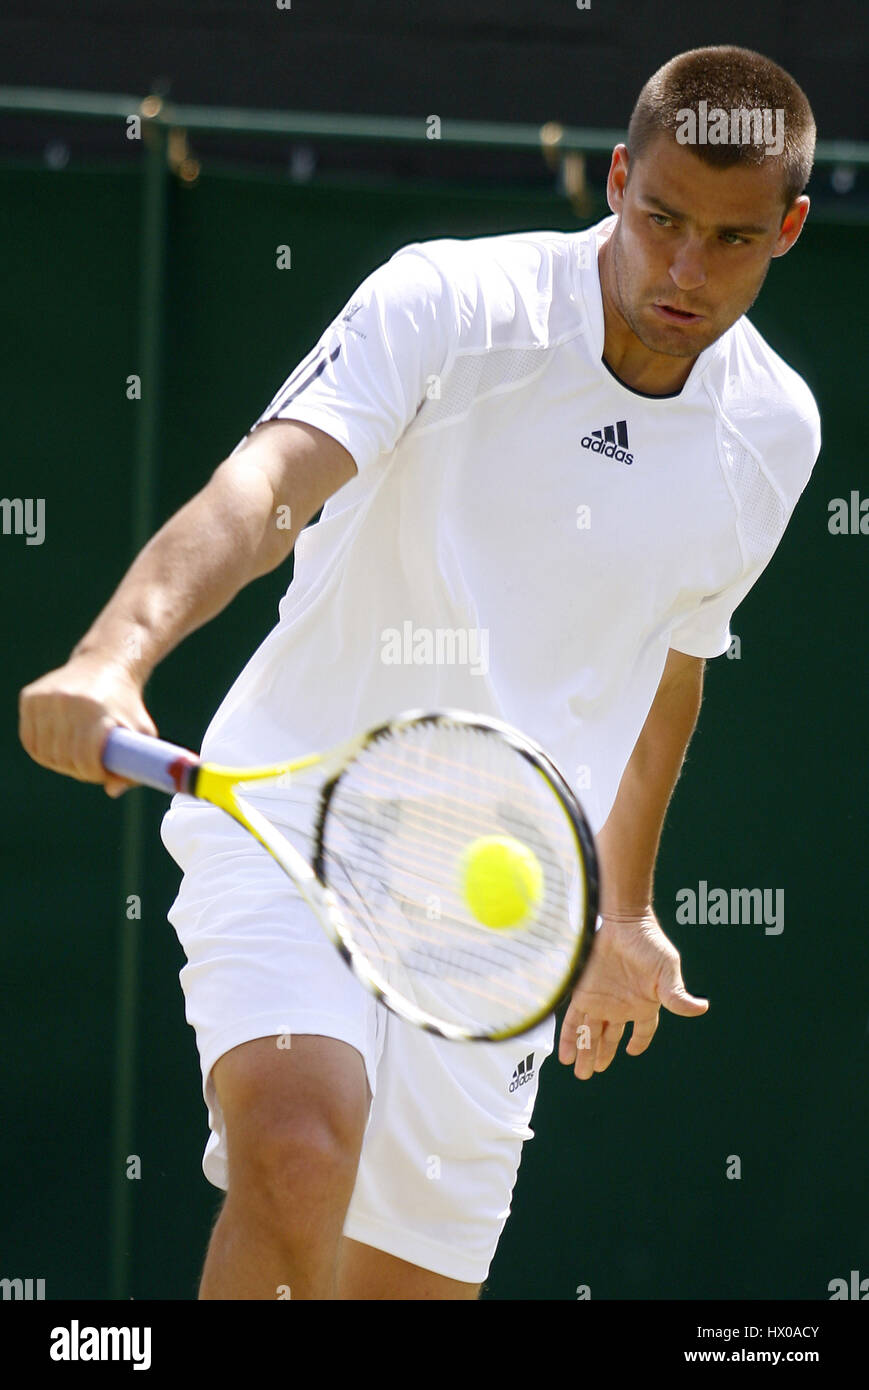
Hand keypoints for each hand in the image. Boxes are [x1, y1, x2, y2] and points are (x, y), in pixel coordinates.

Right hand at [19, 653, 156, 796]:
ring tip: (76, 757)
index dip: (93, 774)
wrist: (105, 665)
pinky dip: (41, 750)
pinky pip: (29, 739)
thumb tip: (112, 792)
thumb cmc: (126, 705)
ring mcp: (46, 697)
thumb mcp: (142, 732)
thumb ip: (135, 766)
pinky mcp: (31, 696)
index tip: (101, 773)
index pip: (85, 758)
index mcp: (97, 710)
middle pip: (64, 758)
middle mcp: (68, 701)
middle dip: (77, 770)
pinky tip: (57, 747)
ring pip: (44, 752)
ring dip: (59, 762)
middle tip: (90, 767)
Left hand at [558, 907, 707, 1079]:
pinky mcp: (582, 993)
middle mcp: (620, 1005)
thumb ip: (676, 994)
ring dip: (585, 1053)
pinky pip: (573, 1020)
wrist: (621, 922)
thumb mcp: (666, 970)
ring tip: (580, 1072)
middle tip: (590, 1074)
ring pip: (590, 1034)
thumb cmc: (648, 944)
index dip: (638, 1043)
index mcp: (643, 1004)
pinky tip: (564, 1055)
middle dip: (601, 1056)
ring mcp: (600, 1000)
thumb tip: (701, 1008)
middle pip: (609, 1038)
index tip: (632, 1052)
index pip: (642, 1031)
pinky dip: (568, 1038)